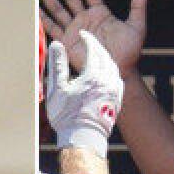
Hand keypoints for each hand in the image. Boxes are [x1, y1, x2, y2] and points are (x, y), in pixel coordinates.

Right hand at [40, 0, 146, 75]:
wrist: (118, 72)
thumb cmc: (129, 53)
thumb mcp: (136, 28)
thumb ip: (137, 9)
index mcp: (100, 13)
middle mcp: (85, 20)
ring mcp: (75, 30)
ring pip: (59, 9)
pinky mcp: (67, 43)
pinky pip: (53, 29)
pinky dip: (44, 19)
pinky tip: (36, 9)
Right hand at [45, 30, 122, 156]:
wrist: (84, 139)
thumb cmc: (67, 116)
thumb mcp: (58, 89)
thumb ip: (57, 64)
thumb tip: (56, 44)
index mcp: (93, 76)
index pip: (94, 49)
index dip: (88, 39)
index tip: (84, 34)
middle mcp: (108, 81)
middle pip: (106, 56)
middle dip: (98, 47)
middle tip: (91, 42)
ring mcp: (115, 91)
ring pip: (113, 68)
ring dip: (105, 58)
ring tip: (97, 56)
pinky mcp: (117, 101)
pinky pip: (117, 80)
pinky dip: (110, 72)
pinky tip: (105, 74)